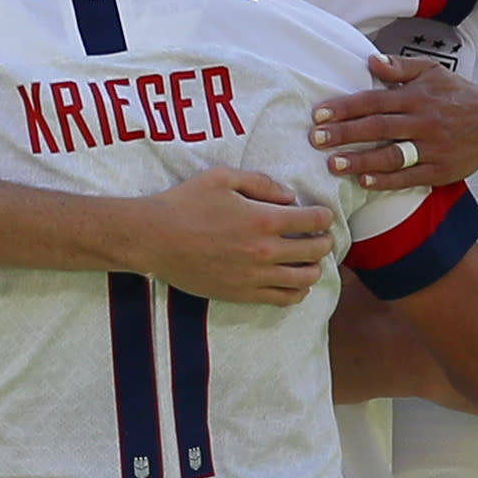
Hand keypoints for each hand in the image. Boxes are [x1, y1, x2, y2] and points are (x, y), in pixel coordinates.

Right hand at [129, 165, 328, 308]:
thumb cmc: (185, 203)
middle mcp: (264, 252)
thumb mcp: (223, 178)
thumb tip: (290, 197)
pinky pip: (282, 299)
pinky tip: (293, 282)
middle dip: (325, 242)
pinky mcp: (242, 294)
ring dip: (314, 268)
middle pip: (316, 252)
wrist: (153, 239)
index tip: (322, 215)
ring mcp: (254, 277)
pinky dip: (296, 291)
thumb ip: (261, 184)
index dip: (325, 217)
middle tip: (321, 237)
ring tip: (309, 260)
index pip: (315, 221)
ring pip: (304, 280)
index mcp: (263, 219)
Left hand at [309, 55, 477, 189]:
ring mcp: (432, 148)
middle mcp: (423, 121)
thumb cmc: (457, 95)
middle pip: (378, 127)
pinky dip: (387, 180)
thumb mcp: (432, 71)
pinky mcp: (440, 170)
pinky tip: (364, 181)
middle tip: (316, 139)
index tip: (319, 113)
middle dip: (345, 134)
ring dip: (361, 160)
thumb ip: (401, 66)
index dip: (346, 107)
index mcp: (417, 96)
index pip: (375, 100)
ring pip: (392, 154)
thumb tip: (370, 60)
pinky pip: (410, 177)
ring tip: (333, 164)